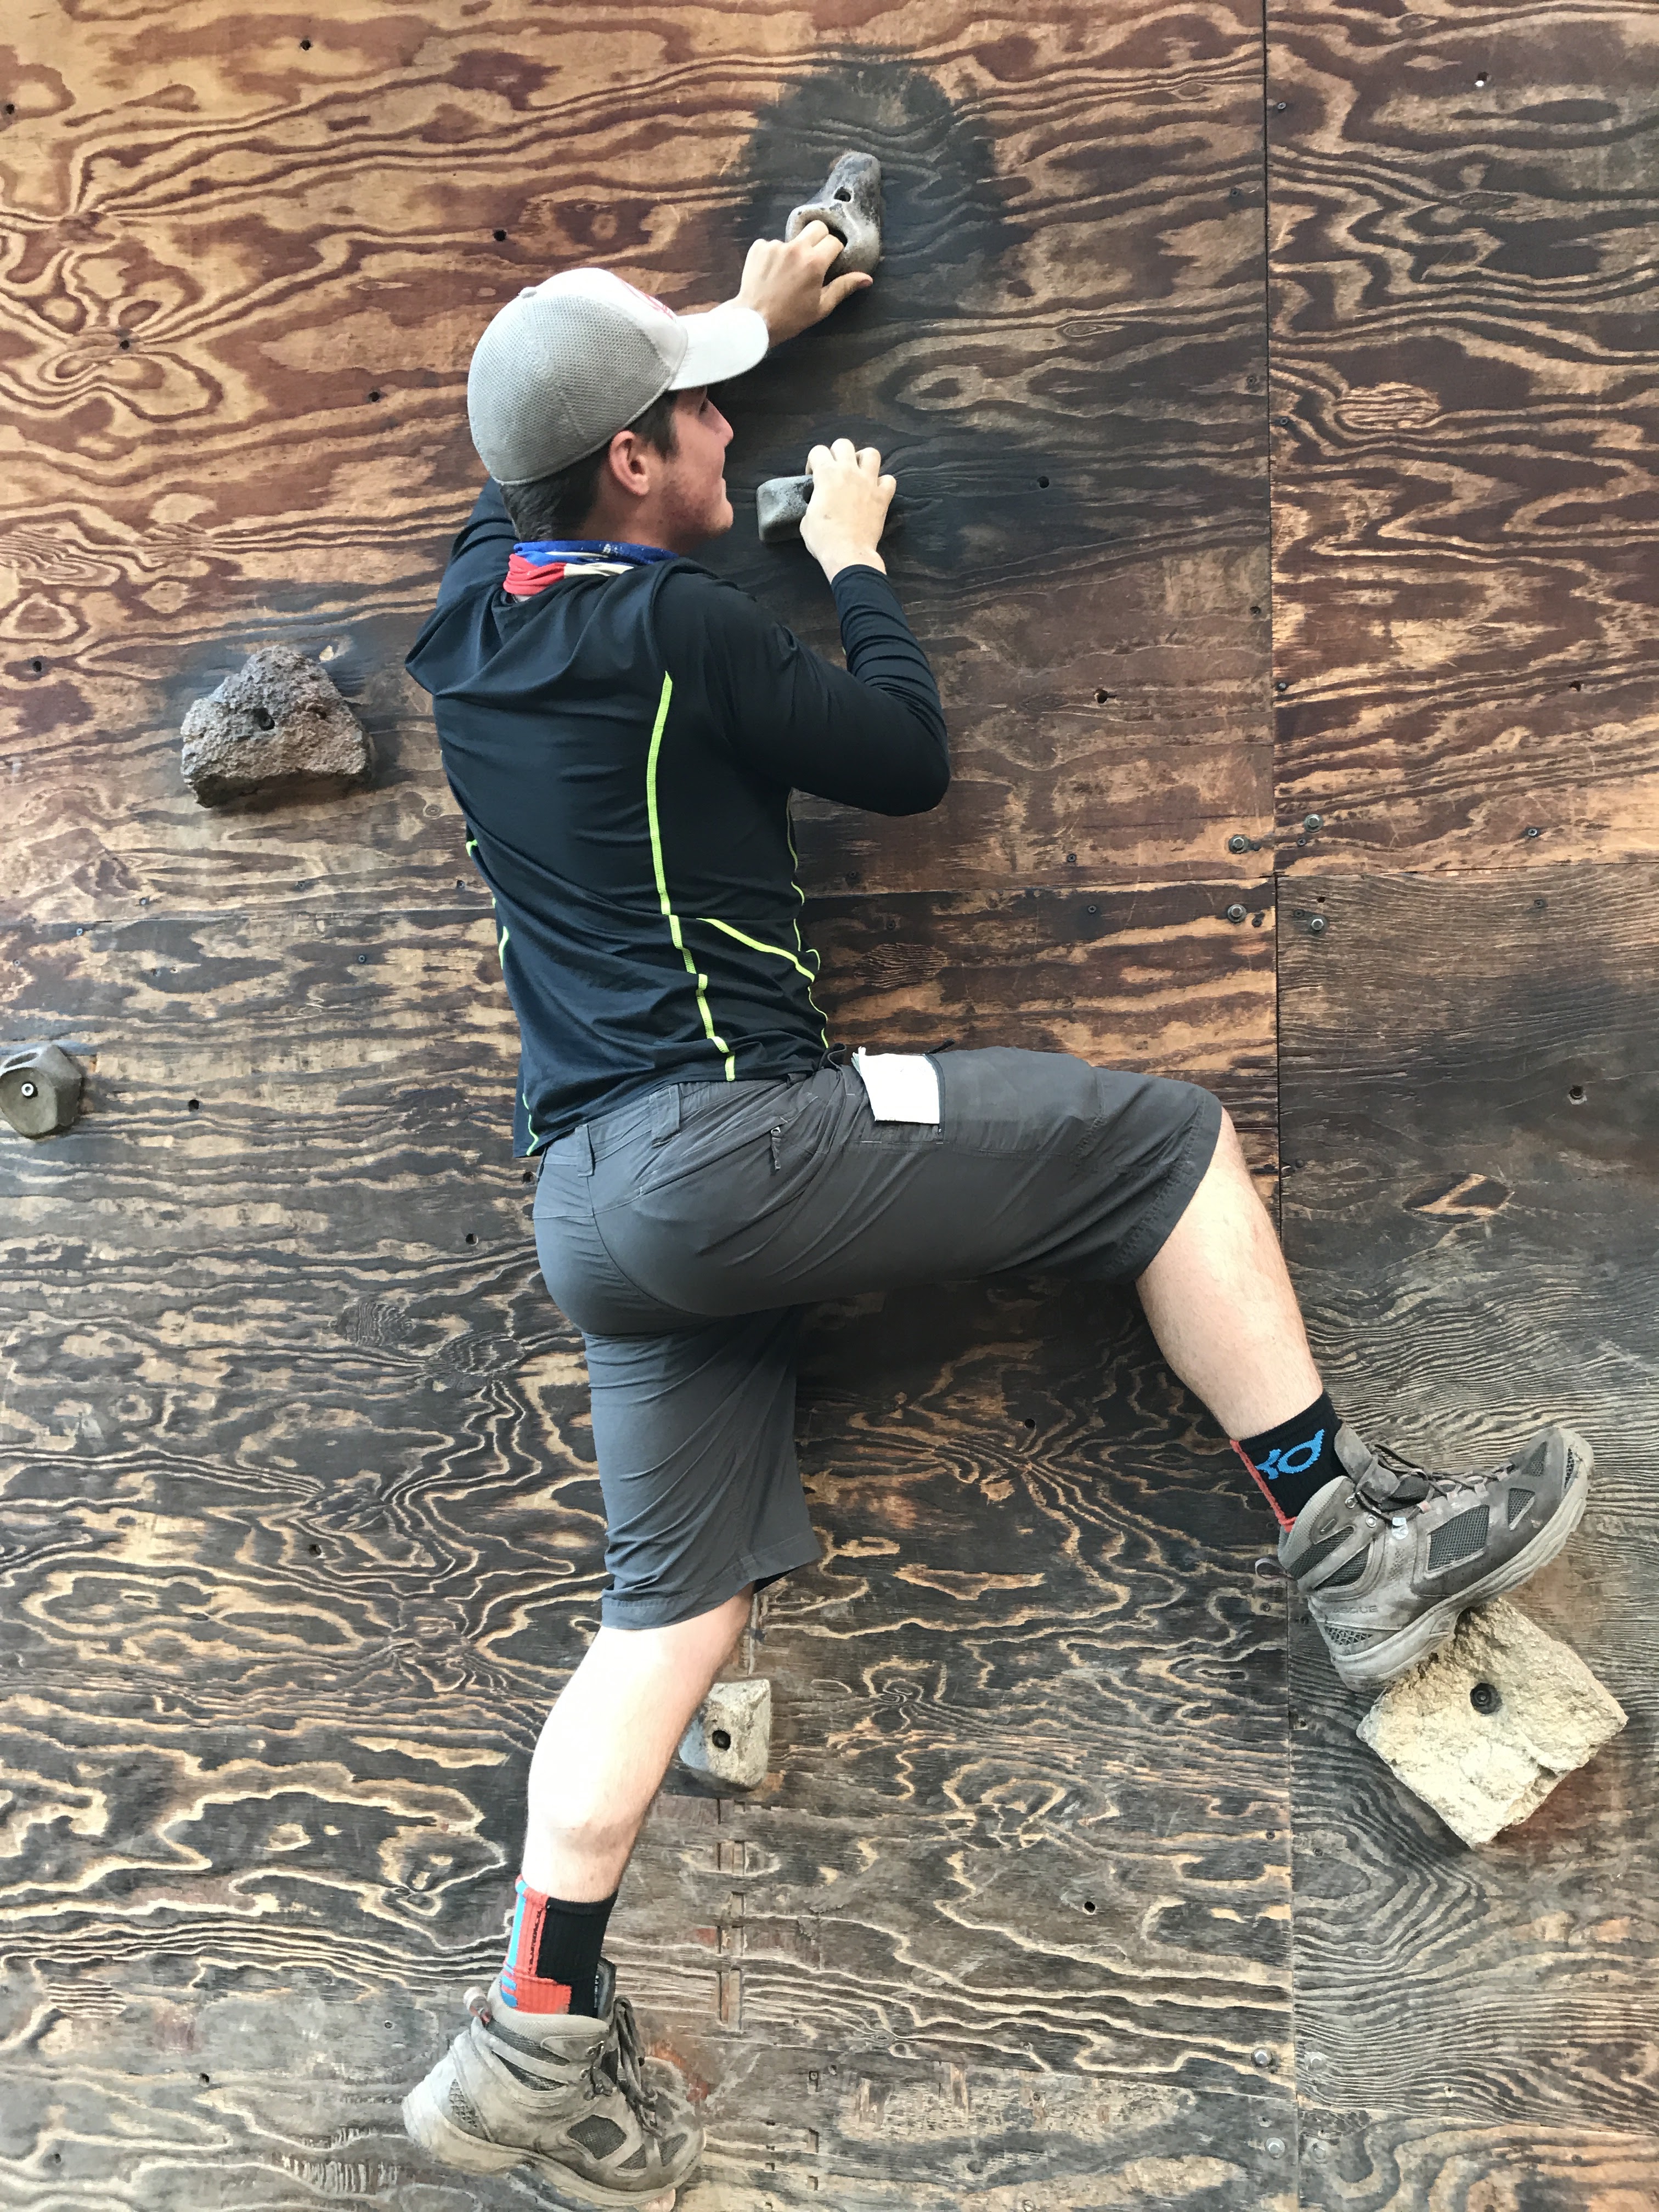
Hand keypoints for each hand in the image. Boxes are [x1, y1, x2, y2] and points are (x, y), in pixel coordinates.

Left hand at [734, 223, 872, 344]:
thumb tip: (867, 278)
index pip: (834, 241)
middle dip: (819, 239)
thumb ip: (843, 287)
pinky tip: (772, 273)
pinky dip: (774, 256)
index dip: (834, 252)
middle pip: (816, 227)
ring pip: (793, 238)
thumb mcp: (821, 307)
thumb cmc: (790, 318)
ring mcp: (775, 246)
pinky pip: (772, 244)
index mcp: (814, 262)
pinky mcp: (759, 247)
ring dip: (794, 251)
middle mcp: (795, 248)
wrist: (753, 322)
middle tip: (814, 258)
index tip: (830, 263)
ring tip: (787, 274)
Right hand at [799, 438, 894, 580]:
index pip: (818, 451)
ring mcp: (868, 482)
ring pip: (871, 453)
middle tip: (835, 471)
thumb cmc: (823, 538)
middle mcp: (849, 472)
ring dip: (863, 460)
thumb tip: (819, 503)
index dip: (813, 462)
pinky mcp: (883, 497)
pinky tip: (876, 491)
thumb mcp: (807, 519)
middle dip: (837, 454)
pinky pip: (889, 480)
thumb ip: (814, 503)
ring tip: (858, 473)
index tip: (813, 477)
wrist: (848, 553)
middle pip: (844, 444)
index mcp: (826, 474)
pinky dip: (883, 483)